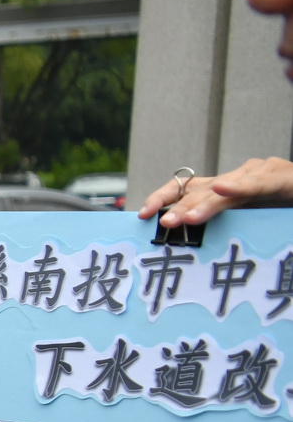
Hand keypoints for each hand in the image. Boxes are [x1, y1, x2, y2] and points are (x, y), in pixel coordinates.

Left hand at [137, 157, 292, 228]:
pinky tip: (223, 190)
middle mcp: (238, 178)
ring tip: (187, 218)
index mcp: (225, 188)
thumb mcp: (246, 222)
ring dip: (205, 204)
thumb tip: (184, 246)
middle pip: (201, 191)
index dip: (163, 198)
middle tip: (164, 224)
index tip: (143, 215)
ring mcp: (260, 174)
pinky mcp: (283, 178)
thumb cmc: (281, 211)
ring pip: (226, 190)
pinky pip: (259, 184)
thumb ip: (219, 229)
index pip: (186, 189)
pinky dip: (240, 187)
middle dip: (181, 208)